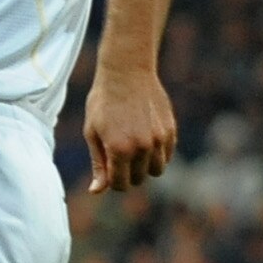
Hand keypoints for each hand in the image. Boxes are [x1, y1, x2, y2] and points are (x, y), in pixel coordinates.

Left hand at [83, 65, 177, 193]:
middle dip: (127, 173)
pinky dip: (158, 153)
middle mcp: (142, 147)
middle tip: (118, 154)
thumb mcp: (92, 132)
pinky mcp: (171, 130)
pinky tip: (145, 138)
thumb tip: (96, 191)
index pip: (120, 184)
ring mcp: (159, 139)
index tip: (108, 169)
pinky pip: (167, 155)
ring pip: (156, 170)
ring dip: (144, 166)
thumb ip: (98, 163)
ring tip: (133, 148)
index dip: (112, 181)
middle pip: (138, 179)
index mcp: (119, 149)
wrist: (126, 72)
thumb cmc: (103, 101)